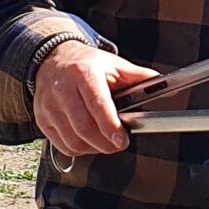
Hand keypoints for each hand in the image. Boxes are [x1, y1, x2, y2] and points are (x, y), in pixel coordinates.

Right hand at [33, 41, 160, 155]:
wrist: (54, 59)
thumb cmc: (87, 65)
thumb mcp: (114, 65)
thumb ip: (139, 78)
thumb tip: (165, 87)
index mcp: (84, 73)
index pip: (96, 103)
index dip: (110, 125)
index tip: (122, 139)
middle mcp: (62, 88)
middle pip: (84, 127)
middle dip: (105, 143)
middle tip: (118, 144)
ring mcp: (49, 105)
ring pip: (73, 140)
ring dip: (94, 148)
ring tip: (105, 142)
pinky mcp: (42, 118)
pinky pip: (63, 145)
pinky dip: (79, 149)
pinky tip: (89, 141)